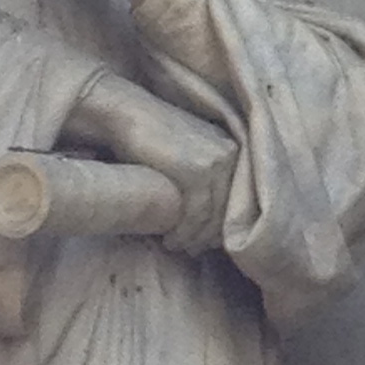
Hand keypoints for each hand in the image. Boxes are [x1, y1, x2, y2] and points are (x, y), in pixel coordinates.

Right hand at [60, 72, 235, 254]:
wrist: (127, 113)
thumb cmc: (152, 136)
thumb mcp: (189, 154)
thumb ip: (204, 178)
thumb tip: (212, 218)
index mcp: (234, 149)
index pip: (237, 199)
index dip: (220, 226)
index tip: (205, 243)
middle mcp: (231, 154)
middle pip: (227, 210)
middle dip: (208, 236)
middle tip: (190, 251)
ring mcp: (217, 161)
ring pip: (212, 216)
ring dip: (193, 238)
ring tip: (177, 246)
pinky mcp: (198, 171)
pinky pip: (196, 214)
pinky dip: (183, 232)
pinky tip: (170, 239)